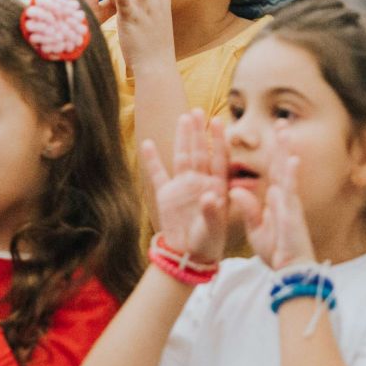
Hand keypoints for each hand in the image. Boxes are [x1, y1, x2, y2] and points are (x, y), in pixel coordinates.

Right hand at [144, 110, 230, 262]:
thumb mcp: (212, 230)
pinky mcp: (166, 194)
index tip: (218, 121)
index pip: (218, 159)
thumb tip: (210, 197)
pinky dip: (152, 160)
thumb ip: (211, 213)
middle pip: (199, 152)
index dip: (218, 140)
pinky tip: (147, 143)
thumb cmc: (207, 243)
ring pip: (182, 157)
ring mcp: (182, 186)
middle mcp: (200, 182)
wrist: (189, 255)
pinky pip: (158, 174)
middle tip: (198, 111)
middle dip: (199, 132)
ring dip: (182, 138)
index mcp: (216, 187)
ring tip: (182, 118)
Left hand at [230, 121, 314, 268]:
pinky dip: (290, 177)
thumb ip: (248, 208)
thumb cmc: (277, 250)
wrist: (290, 271)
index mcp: (276, 199)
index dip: (271, 153)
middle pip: (281, 165)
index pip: (272, 171)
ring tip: (285, 132)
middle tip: (281, 122)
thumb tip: (236, 190)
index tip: (271, 135)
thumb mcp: (256, 228)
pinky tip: (291, 161)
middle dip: (281, 143)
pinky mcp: (292, 215)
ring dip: (286, 152)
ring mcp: (290, 204)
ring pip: (287, 173)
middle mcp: (284, 198)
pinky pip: (289, 194)